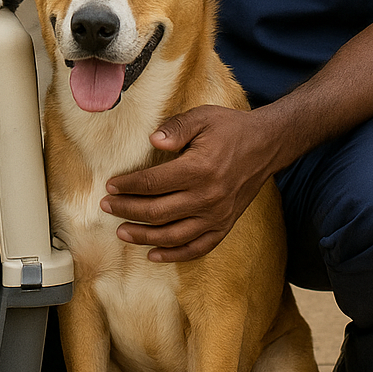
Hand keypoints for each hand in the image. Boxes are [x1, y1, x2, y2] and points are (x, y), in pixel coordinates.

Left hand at [101, 104, 276, 262]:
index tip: (111, 186)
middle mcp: (208, 197)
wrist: (266, 145)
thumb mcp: (203, 116)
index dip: (128, 186)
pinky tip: (154, 254)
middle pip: (158, 212)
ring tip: (122, 232)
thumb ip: (176, 127)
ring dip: (144, 236)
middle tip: (106, 207)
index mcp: (199, 169)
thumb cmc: (231, 129)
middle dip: (127, 211)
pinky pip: (197, 247)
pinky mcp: (224, 225)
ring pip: (173, 235)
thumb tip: (152, 140)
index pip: (153, 183)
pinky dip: (174, 255)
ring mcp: (217, 215)